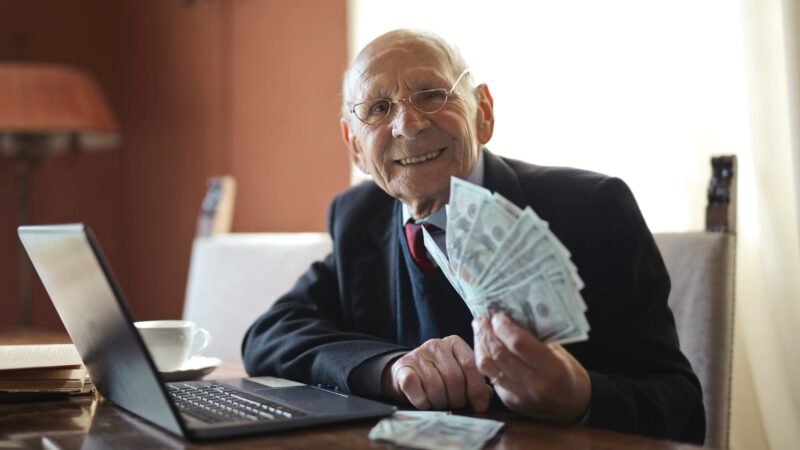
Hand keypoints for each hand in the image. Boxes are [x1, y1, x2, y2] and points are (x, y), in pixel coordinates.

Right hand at [381, 335, 492, 411]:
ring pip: (435, 386)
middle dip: (457, 399)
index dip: (477, 389)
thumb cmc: (438, 376)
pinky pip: (416, 389)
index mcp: (455, 343)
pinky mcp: (403, 367)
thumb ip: (474, 382)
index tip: (479, 406)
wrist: (406, 373)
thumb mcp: (459, 374)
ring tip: (440, 404)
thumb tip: (487, 395)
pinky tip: (425, 402)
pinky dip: (422, 402)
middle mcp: (436, 345)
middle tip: (454, 405)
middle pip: (454, 378)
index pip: (470, 365)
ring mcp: (418, 354)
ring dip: (440, 402)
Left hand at [472, 313, 590, 422]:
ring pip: (487, 367)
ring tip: (479, 329)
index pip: (519, 343)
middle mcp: (534, 385)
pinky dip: (485, 357)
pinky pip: (489, 376)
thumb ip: (535, 337)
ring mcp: (519, 396)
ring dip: (480, 344)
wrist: (571, 406)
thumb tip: (509, 315)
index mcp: (552, 369)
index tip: (497, 314)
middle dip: (487, 332)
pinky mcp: (509, 401)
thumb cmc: (567, 372)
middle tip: (482, 318)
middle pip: (499, 354)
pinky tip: (485, 345)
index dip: (503, 326)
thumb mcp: (559, 352)